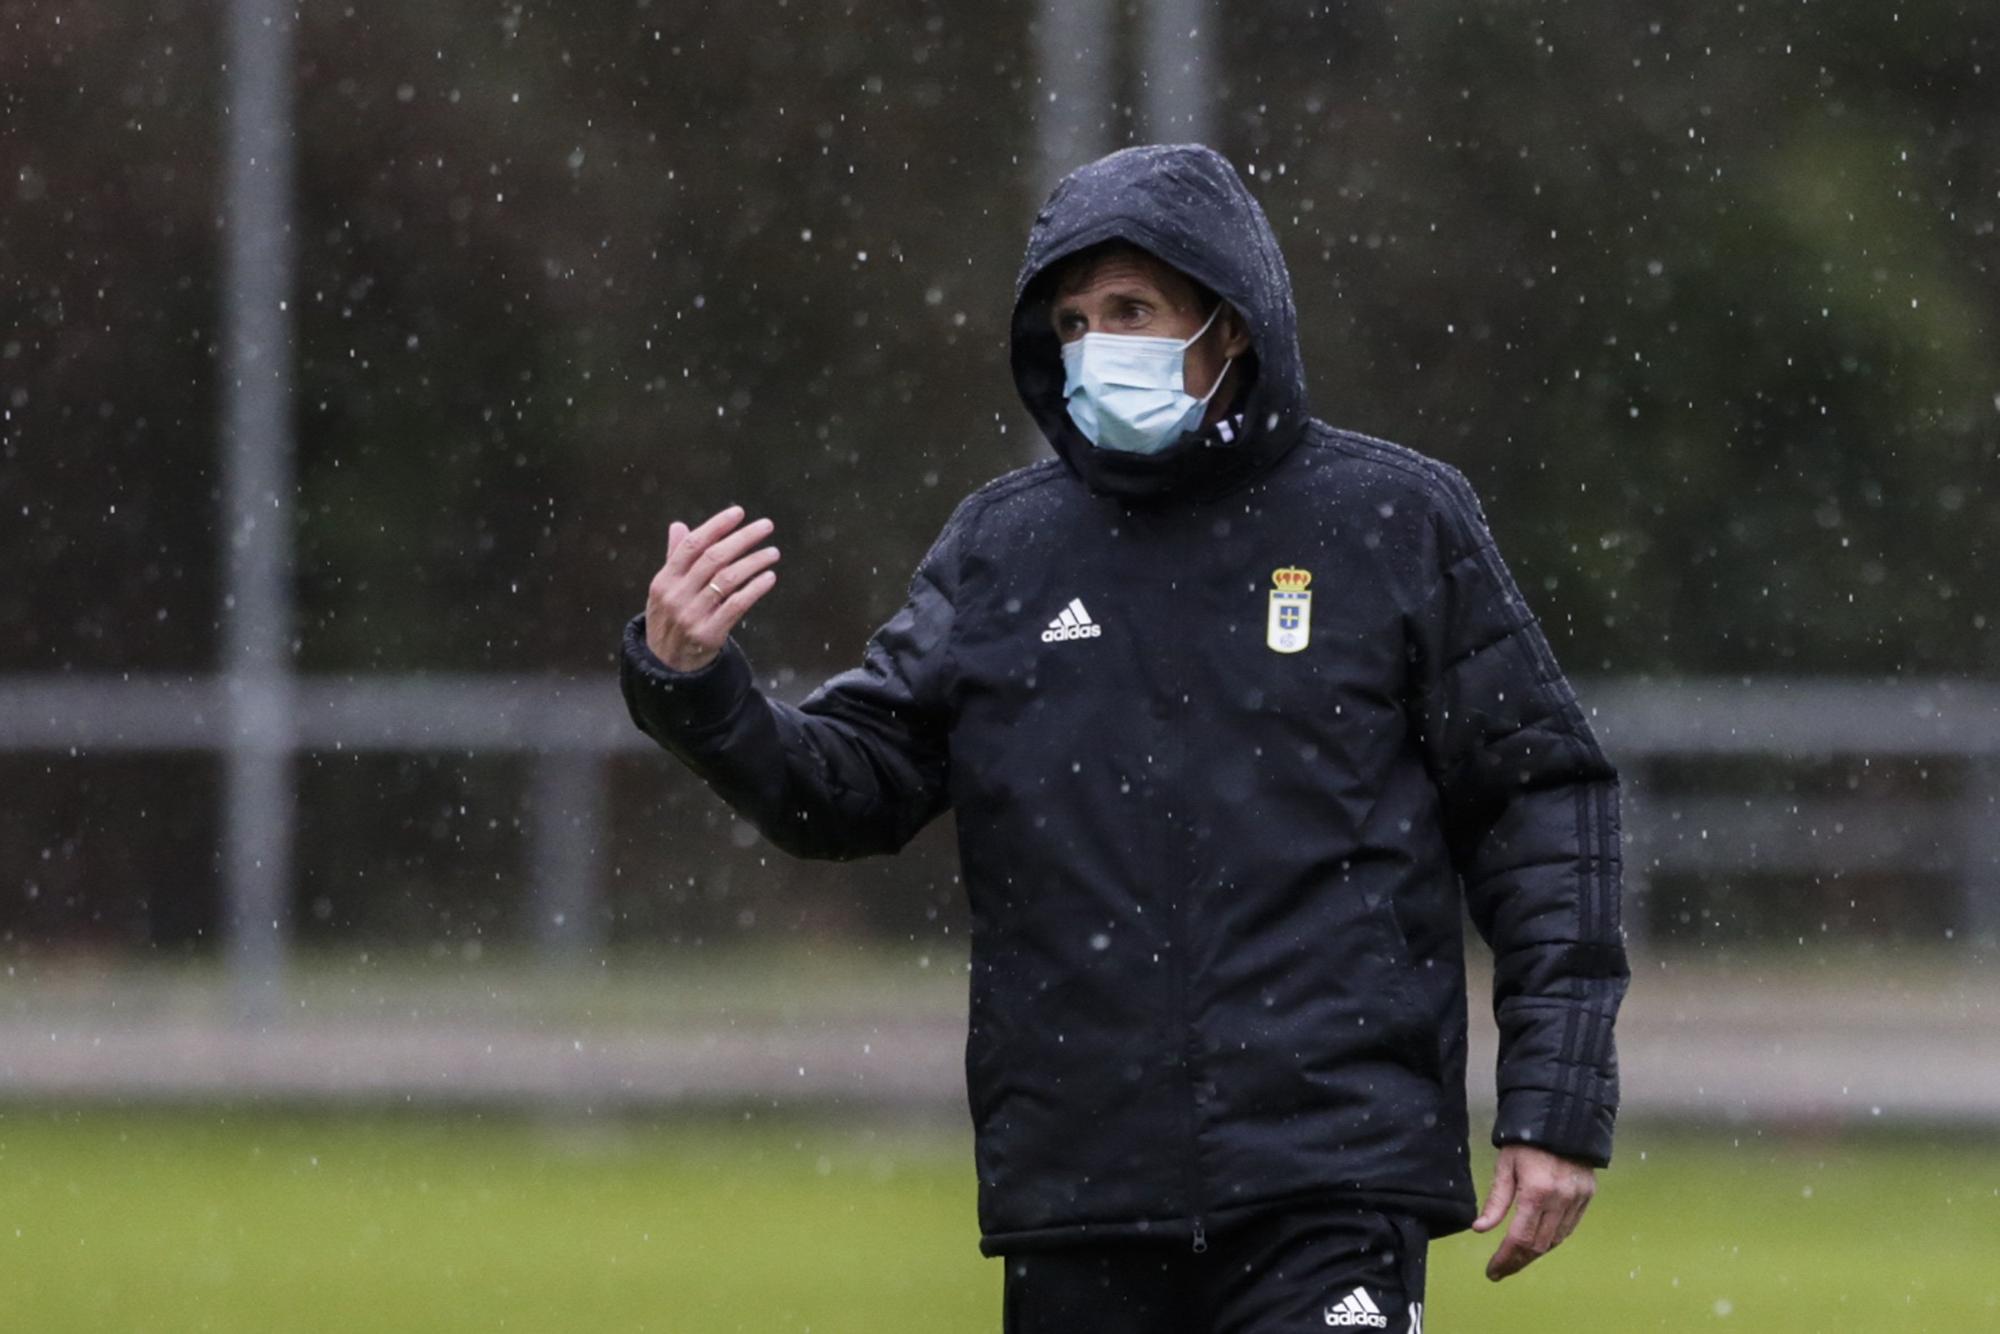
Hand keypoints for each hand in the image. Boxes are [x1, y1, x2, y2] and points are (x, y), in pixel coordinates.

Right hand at [645, 505, 780, 671]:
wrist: (665, 665)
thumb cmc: (668, 619)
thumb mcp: (664, 590)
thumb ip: (674, 559)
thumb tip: (679, 526)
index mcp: (664, 580)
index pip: (692, 545)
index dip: (716, 526)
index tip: (738, 512)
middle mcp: (676, 595)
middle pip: (713, 558)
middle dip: (743, 538)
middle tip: (766, 526)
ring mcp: (692, 616)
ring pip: (728, 579)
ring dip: (754, 562)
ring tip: (773, 553)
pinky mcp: (708, 634)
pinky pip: (736, 606)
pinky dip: (755, 589)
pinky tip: (769, 578)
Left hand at [1470, 1143, 1595, 1280]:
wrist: (1561, 1119)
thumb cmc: (1526, 1140)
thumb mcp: (1505, 1166)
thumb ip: (1495, 1200)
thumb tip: (1479, 1229)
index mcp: (1536, 1191)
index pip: (1519, 1238)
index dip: (1505, 1259)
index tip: (1492, 1271)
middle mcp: (1560, 1199)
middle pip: (1538, 1246)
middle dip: (1517, 1262)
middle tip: (1500, 1271)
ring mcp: (1577, 1199)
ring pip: (1555, 1241)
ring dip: (1534, 1255)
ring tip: (1515, 1260)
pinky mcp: (1587, 1197)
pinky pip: (1568, 1228)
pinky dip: (1551, 1240)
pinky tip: (1537, 1244)